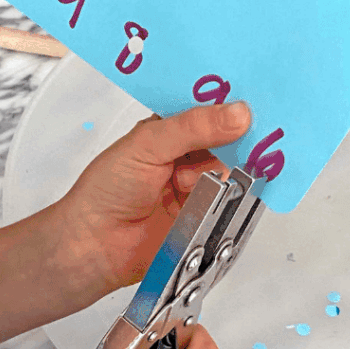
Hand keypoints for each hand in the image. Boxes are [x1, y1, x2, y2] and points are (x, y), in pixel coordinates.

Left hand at [55, 102, 252, 295]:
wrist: (96, 245)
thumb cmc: (106, 190)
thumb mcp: (148, 145)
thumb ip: (193, 128)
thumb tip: (237, 114)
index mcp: (169, 131)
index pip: (208, 109)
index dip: (230, 105)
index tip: (253, 103)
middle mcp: (185, 156)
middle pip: (228, 141)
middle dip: (236, 141)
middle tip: (245, 138)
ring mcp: (196, 187)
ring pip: (233, 173)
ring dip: (225, 175)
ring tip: (198, 181)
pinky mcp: (205, 217)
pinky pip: (230, 205)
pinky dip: (227, 202)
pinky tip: (211, 200)